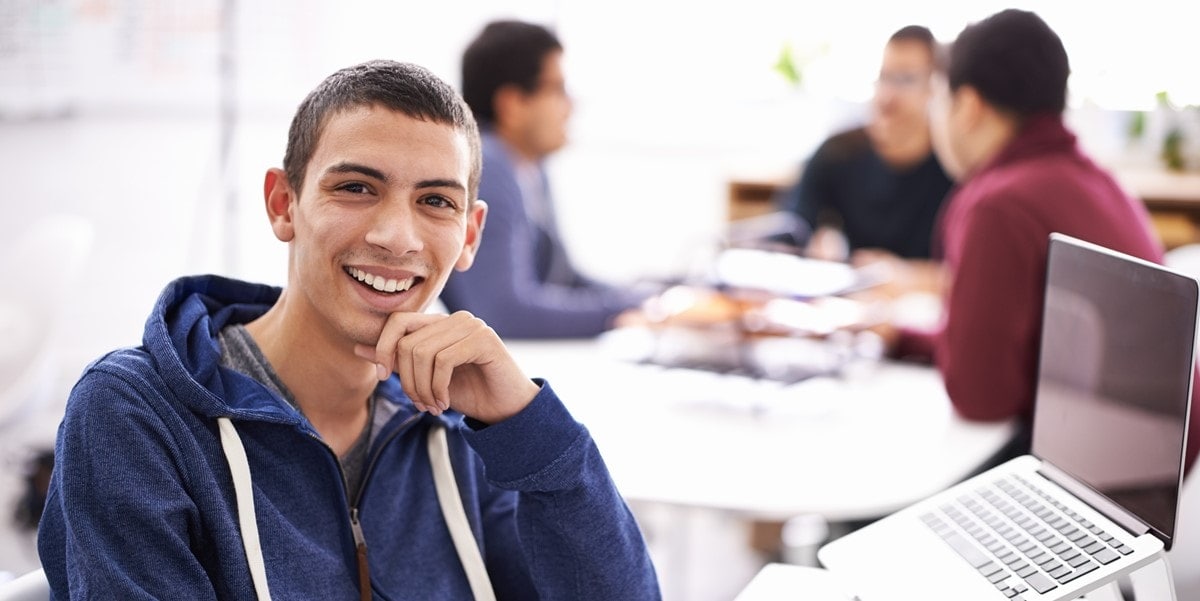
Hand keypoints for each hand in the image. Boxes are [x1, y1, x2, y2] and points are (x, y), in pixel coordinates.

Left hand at [354, 311, 539, 423]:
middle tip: (419, 404)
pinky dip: (437, 387)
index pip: (397, 320)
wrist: (507, 410)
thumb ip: (398, 361)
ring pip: (422, 353)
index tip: (384, 376)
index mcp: (440, 323)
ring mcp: (471, 326)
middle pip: (407, 342)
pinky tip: (445, 402)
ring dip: (422, 388)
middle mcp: (456, 318)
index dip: (383, 347)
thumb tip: (359, 348)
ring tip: (433, 406)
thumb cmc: (469, 393)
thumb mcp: (425, 378)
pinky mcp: (484, 339)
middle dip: (406, 380)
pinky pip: (443, 361)